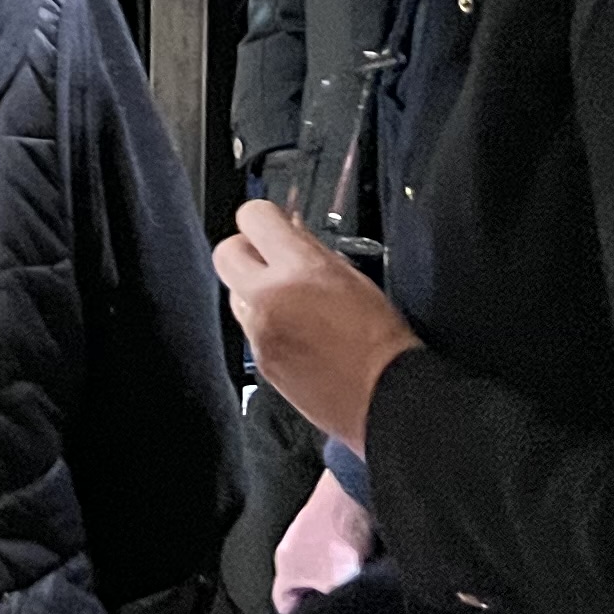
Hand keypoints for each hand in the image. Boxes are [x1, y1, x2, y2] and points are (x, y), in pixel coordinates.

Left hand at [214, 202, 421, 455]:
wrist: (387, 398)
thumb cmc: (381, 340)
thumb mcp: (354, 276)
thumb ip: (312, 249)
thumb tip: (289, 229)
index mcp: (299, 268)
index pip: (253, 216)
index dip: (264, 219)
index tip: (273, 227)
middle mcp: (270, 297)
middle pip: (226, 253)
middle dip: (246, 252)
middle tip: (271, 261)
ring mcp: (260, 332)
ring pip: (235, 294)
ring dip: (255, 292)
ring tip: (291, 304)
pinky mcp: (260, 361)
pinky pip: (249, 330)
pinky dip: (266, 326)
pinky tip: (296, 333)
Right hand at [269, 467, 373, 613]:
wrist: (353, 493)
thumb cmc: (336, 538)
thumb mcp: (334, 585)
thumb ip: (334, 606)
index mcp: (286, 570)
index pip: (284, 607)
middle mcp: (294, 554)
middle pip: (304, 591)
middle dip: (323, 601)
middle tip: (344, 612)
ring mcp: (313, 539)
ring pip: (324, 574)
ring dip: (341, 582)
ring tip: (361, 591)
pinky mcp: (333, 529)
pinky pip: (339, 558)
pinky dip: (352, 565)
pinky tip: (368, 571)